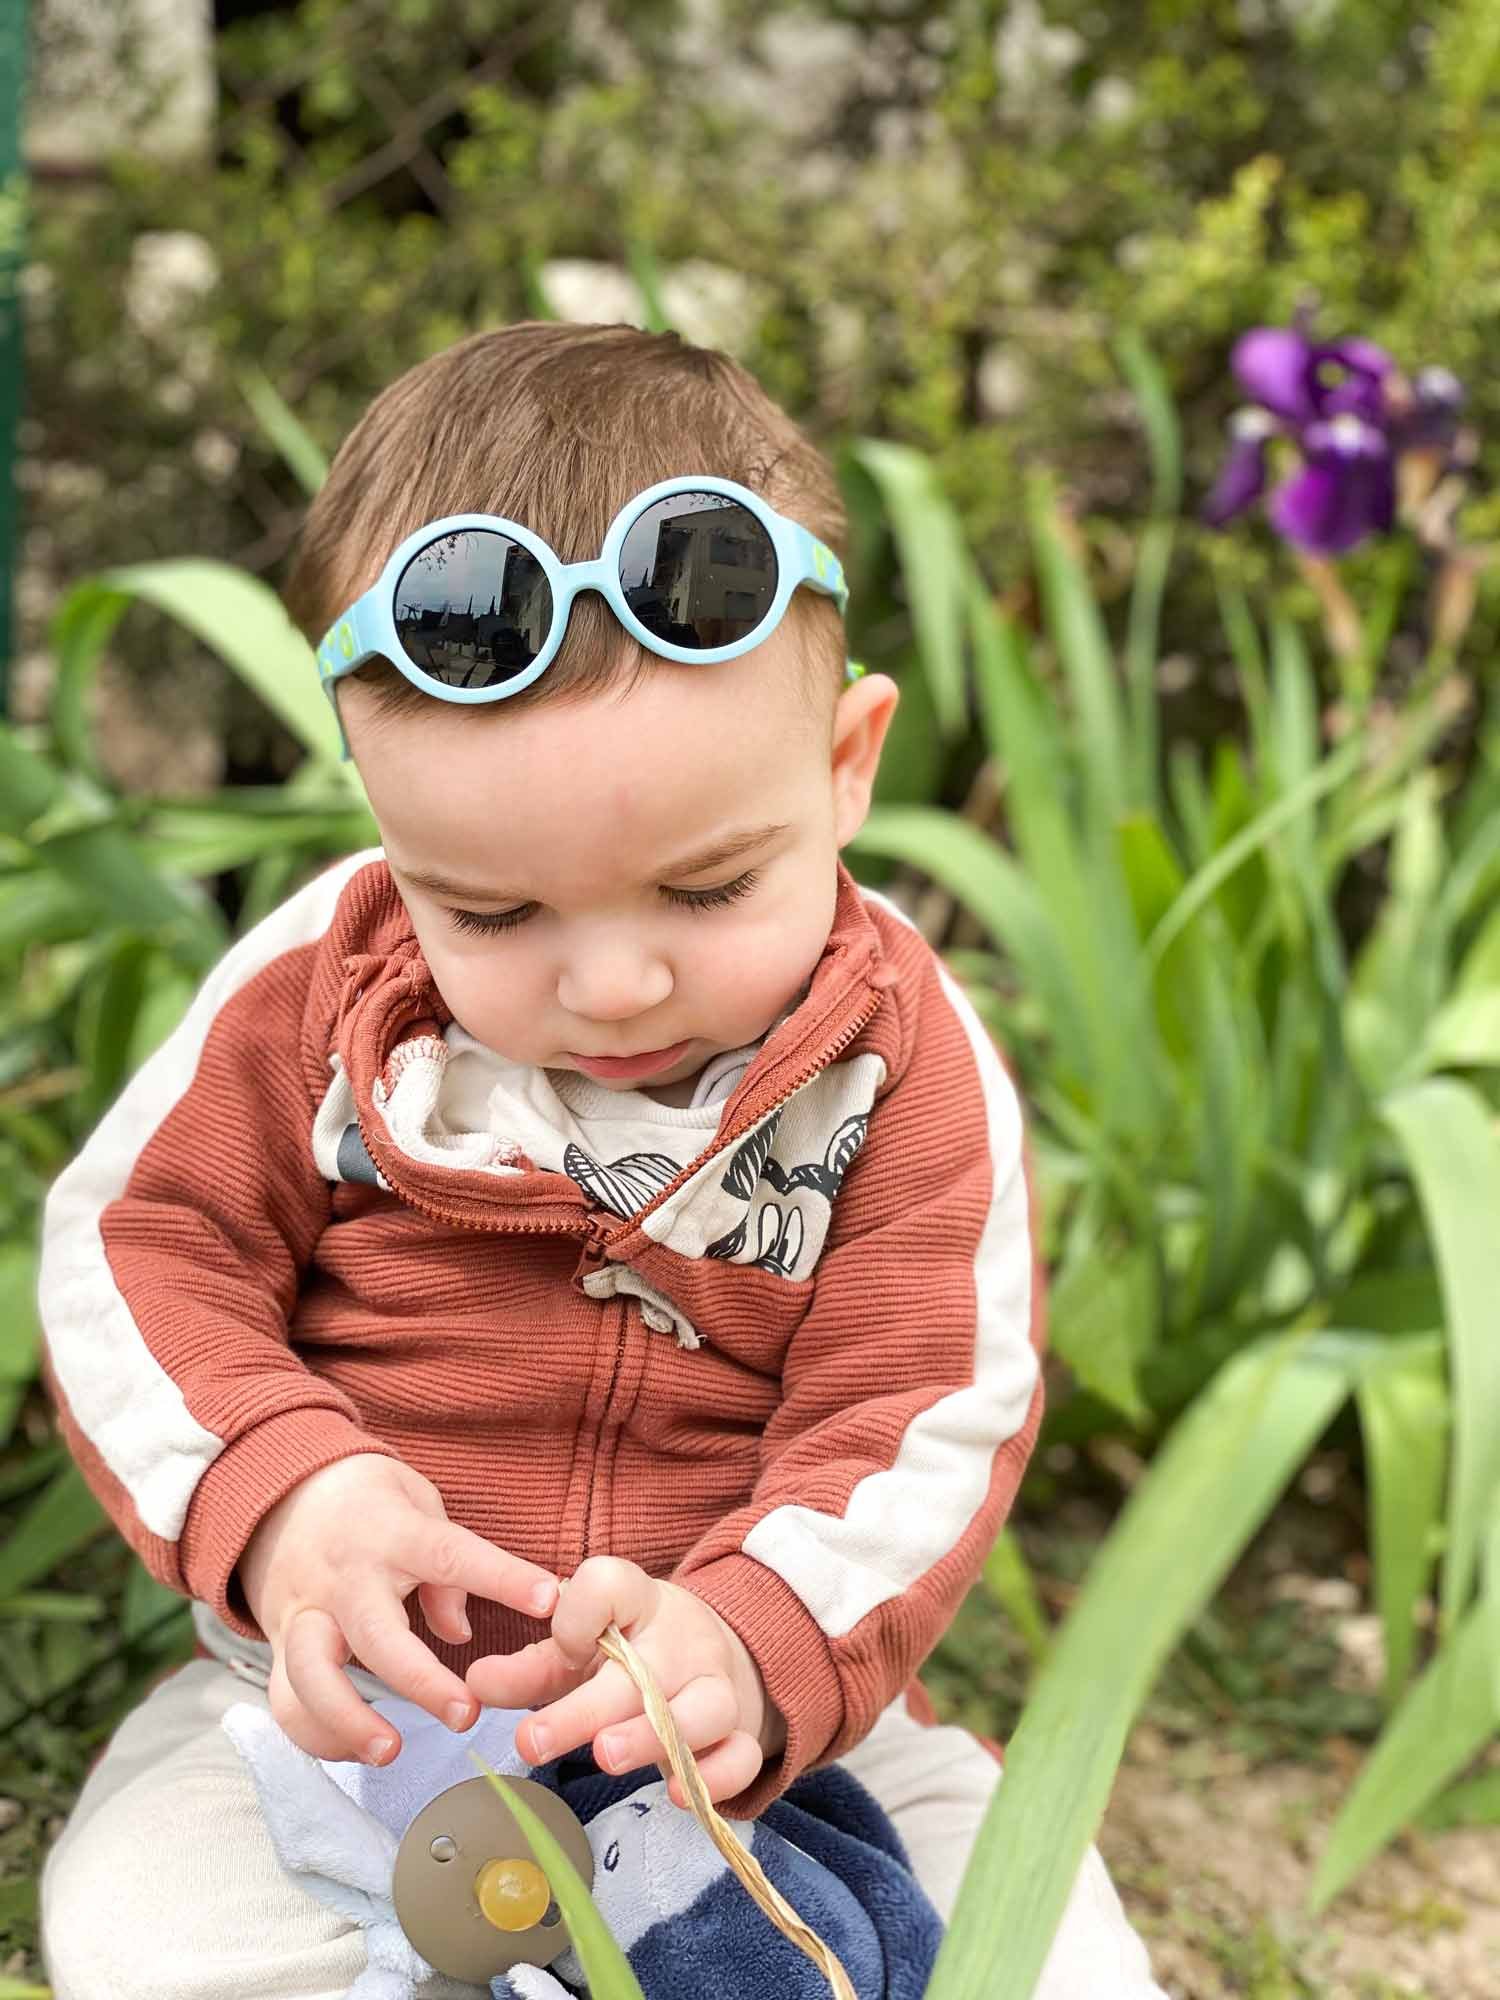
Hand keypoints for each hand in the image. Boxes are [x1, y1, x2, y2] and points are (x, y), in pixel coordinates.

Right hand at [239, 1452, 558, 1766]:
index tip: (547, 1599)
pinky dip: (317, 1733)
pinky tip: (356, 1749)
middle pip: (375, 1634)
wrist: (278, 1495)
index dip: (501, 1577)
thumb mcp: (416, 1502)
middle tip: (467, 1714)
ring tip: (391, 1751)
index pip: (451, 1554)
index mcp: (391, 1533)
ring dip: (349, 1720)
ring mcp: (303, 1613)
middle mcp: (343, 1577)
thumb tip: (461, 1633)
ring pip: (312, 1674)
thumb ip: (444, 1566)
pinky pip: (288, 1699)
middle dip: (420, 1681)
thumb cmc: (369, 1503)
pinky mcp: (280, 1646)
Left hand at [466, 1556, 785, 1807]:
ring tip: (605, 1758)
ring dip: (652, 1736)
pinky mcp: (740, 1733)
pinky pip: (739, 1755)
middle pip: (643, 1670)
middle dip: (586, 1708)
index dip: (580, 1614)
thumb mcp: (579, 1652)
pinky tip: (674, 1795)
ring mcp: (717, 1685)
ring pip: (701, 1708)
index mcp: (639, 1604)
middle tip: (533, 1741)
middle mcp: (682, 1640)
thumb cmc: (631, 1655)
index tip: (557, 1643)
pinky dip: (714, 1777)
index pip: (613, 1585)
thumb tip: (471, 1685)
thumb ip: (528, 1670)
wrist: (715, 1658)